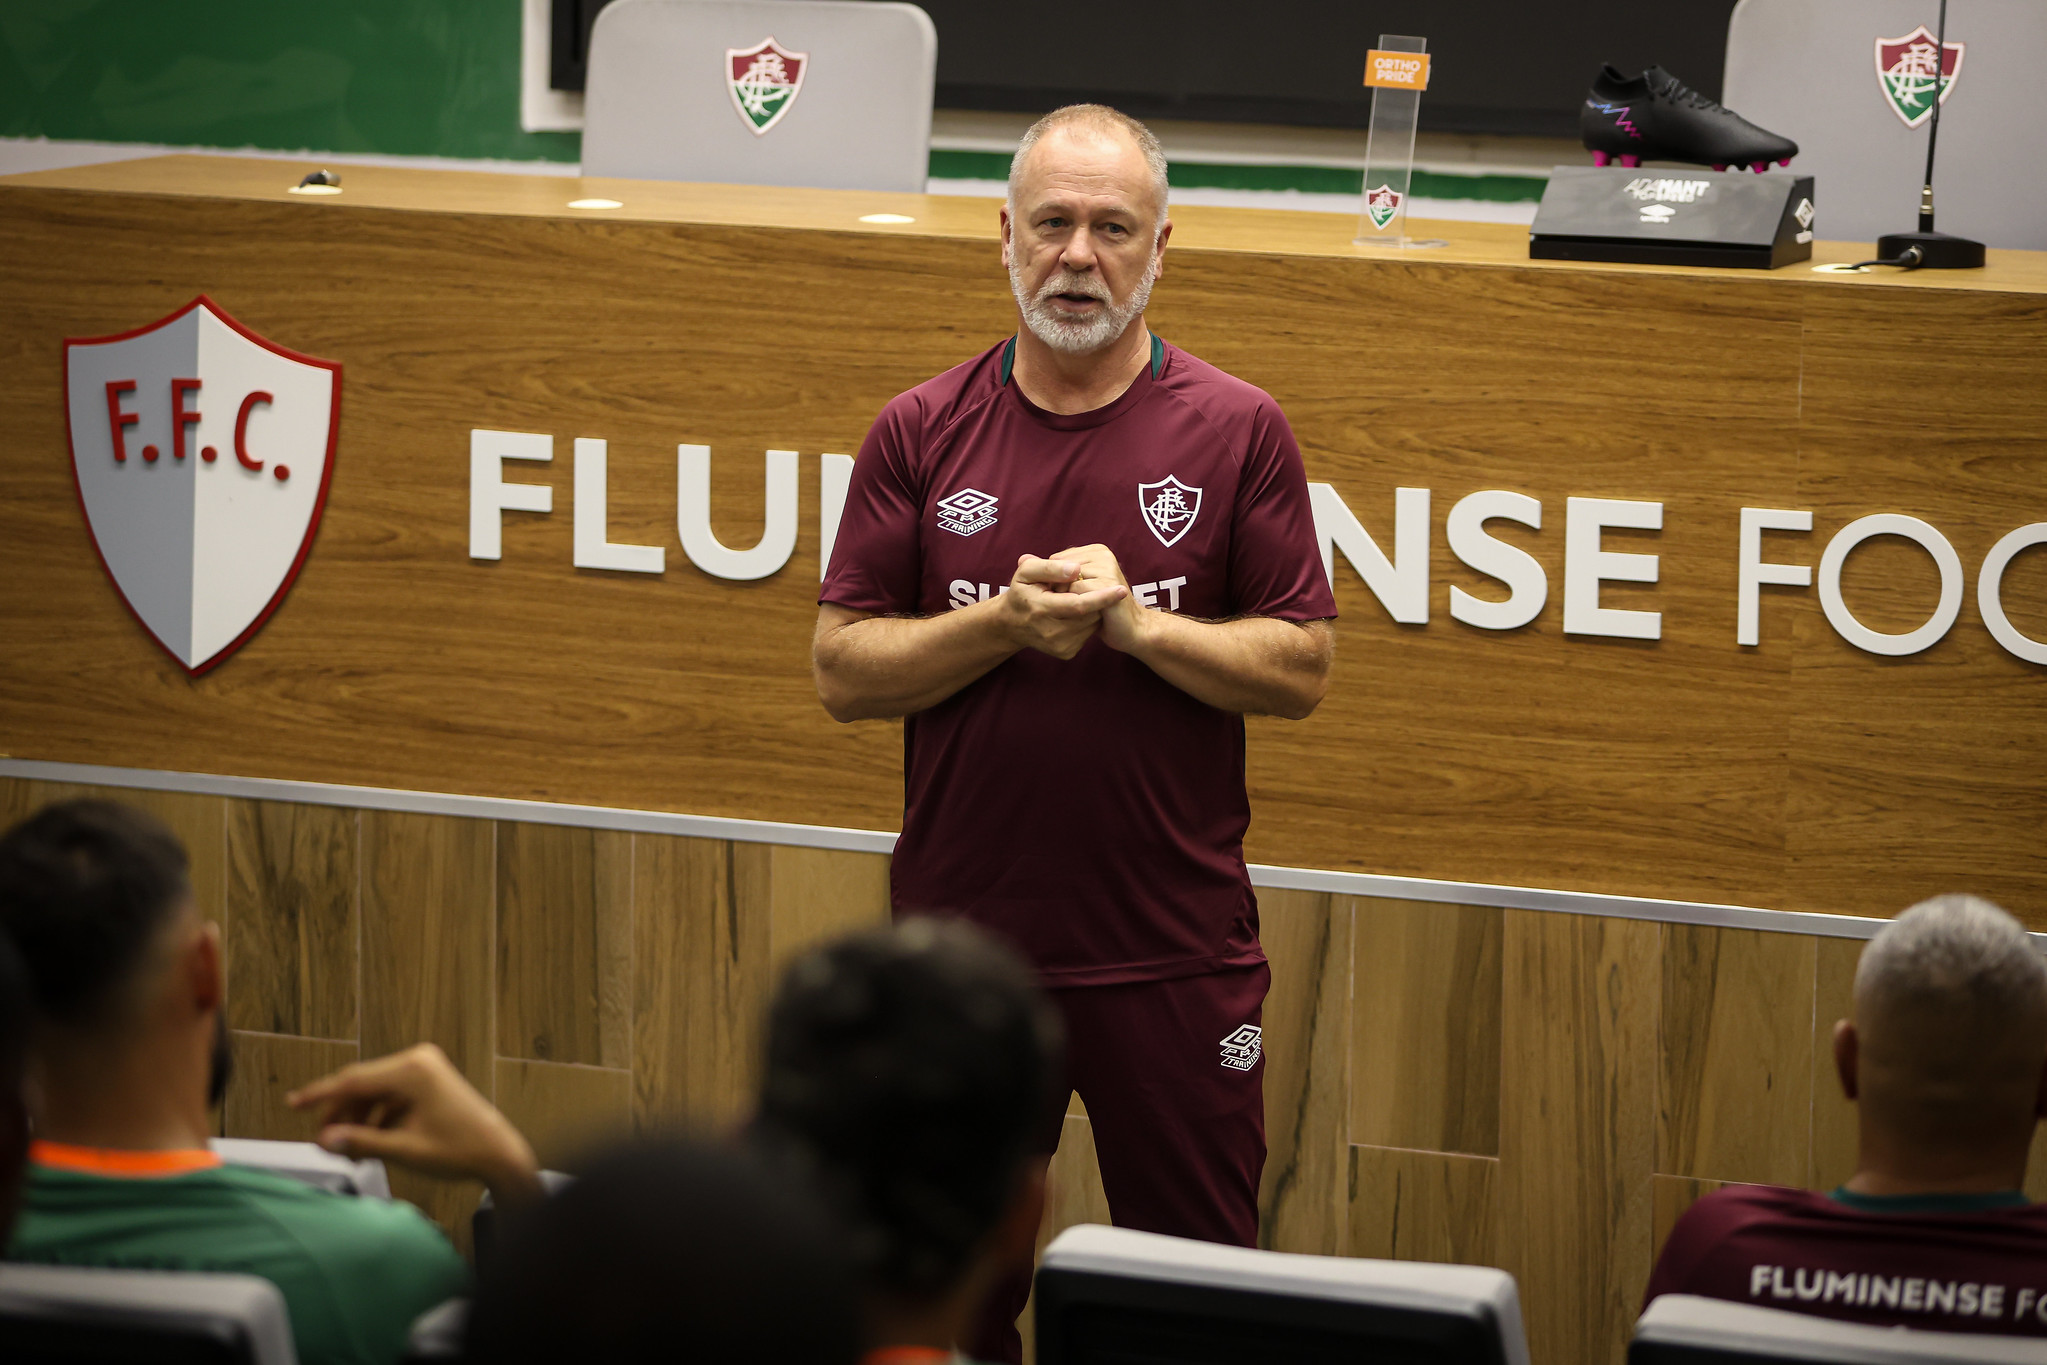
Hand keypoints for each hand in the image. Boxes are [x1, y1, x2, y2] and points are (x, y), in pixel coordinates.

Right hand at [288, 1043, 542, 1203]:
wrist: (498, 1153)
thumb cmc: (459, 1150)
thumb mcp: (405, 1149)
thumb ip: (362, 1142)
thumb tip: (325, 1140)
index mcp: (413, 1070)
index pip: (353, 1080)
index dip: (320, 1094)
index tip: (292, 1103)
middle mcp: (417, 1061)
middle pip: (362, 1084)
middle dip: (340, 1114)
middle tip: (323, 1143)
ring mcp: (424, 1068)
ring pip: (374, 1091)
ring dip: (358, 1118)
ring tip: (348, 1150)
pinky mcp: (427, 1080)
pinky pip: (390, 1095)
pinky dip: (376, 1116)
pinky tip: (368, 1142)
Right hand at [999, 554, 1126, 658]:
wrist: (1012, 624)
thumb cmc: (1022, 592)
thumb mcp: (1026, 572)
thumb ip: (1050, 567)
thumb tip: (1076, 568)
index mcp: (1040, 609)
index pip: (1078, 605)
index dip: (1101, 597)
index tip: (1122, 589)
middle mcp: (1050, 632)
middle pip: (1088, 615)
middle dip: (1096, 600)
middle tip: (1088, 587)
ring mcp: (1060, 646)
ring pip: (1091, 624)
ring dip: (1092, 610)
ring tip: (1075, 599)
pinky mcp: (1066, 652)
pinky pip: (1087, 633)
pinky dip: (1087, 621)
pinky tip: (1074, 615)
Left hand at [1051, 544, 1148, 653]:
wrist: (1130, 630)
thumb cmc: (1099, 610)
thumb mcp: (1074, 588)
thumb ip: (1053, 573)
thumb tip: (1021, 559)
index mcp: (1096, 551)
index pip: (1057, 560)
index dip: (1054, 582)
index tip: (1065, 597)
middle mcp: (1103, 554)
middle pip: (1060, 569)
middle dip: (1058, 590)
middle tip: (1071, 605)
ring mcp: (1107, 567)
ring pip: (1066, 580)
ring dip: (1066, 599)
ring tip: (1080, 611)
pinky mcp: (1108, 583)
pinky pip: (1076, 592)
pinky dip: (1075, 606)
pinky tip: (1086, 615)